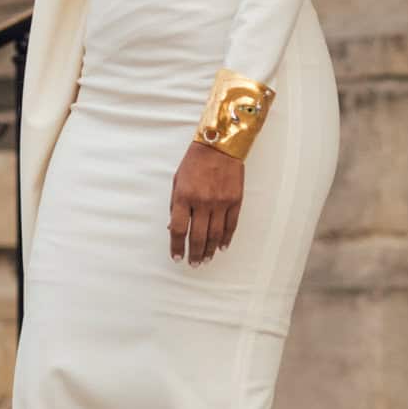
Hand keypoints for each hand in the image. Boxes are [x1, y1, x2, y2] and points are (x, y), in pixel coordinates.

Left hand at [169, 139, 244, 265]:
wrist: (220, 144)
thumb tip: (172, 227)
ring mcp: (220, 202)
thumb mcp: (178, 180)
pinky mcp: (235, 200)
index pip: (178, 229)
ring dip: (209, 250)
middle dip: (194, 253)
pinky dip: (226, 239)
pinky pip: (231, 225)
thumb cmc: (195, 161)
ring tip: (206, 259)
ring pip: (215, 235)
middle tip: (194, 264)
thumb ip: (175, 205)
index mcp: (184, 196)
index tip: (177, 257)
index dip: (176, 246)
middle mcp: (202, 201)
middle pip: (197, 236)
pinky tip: (221, 247)